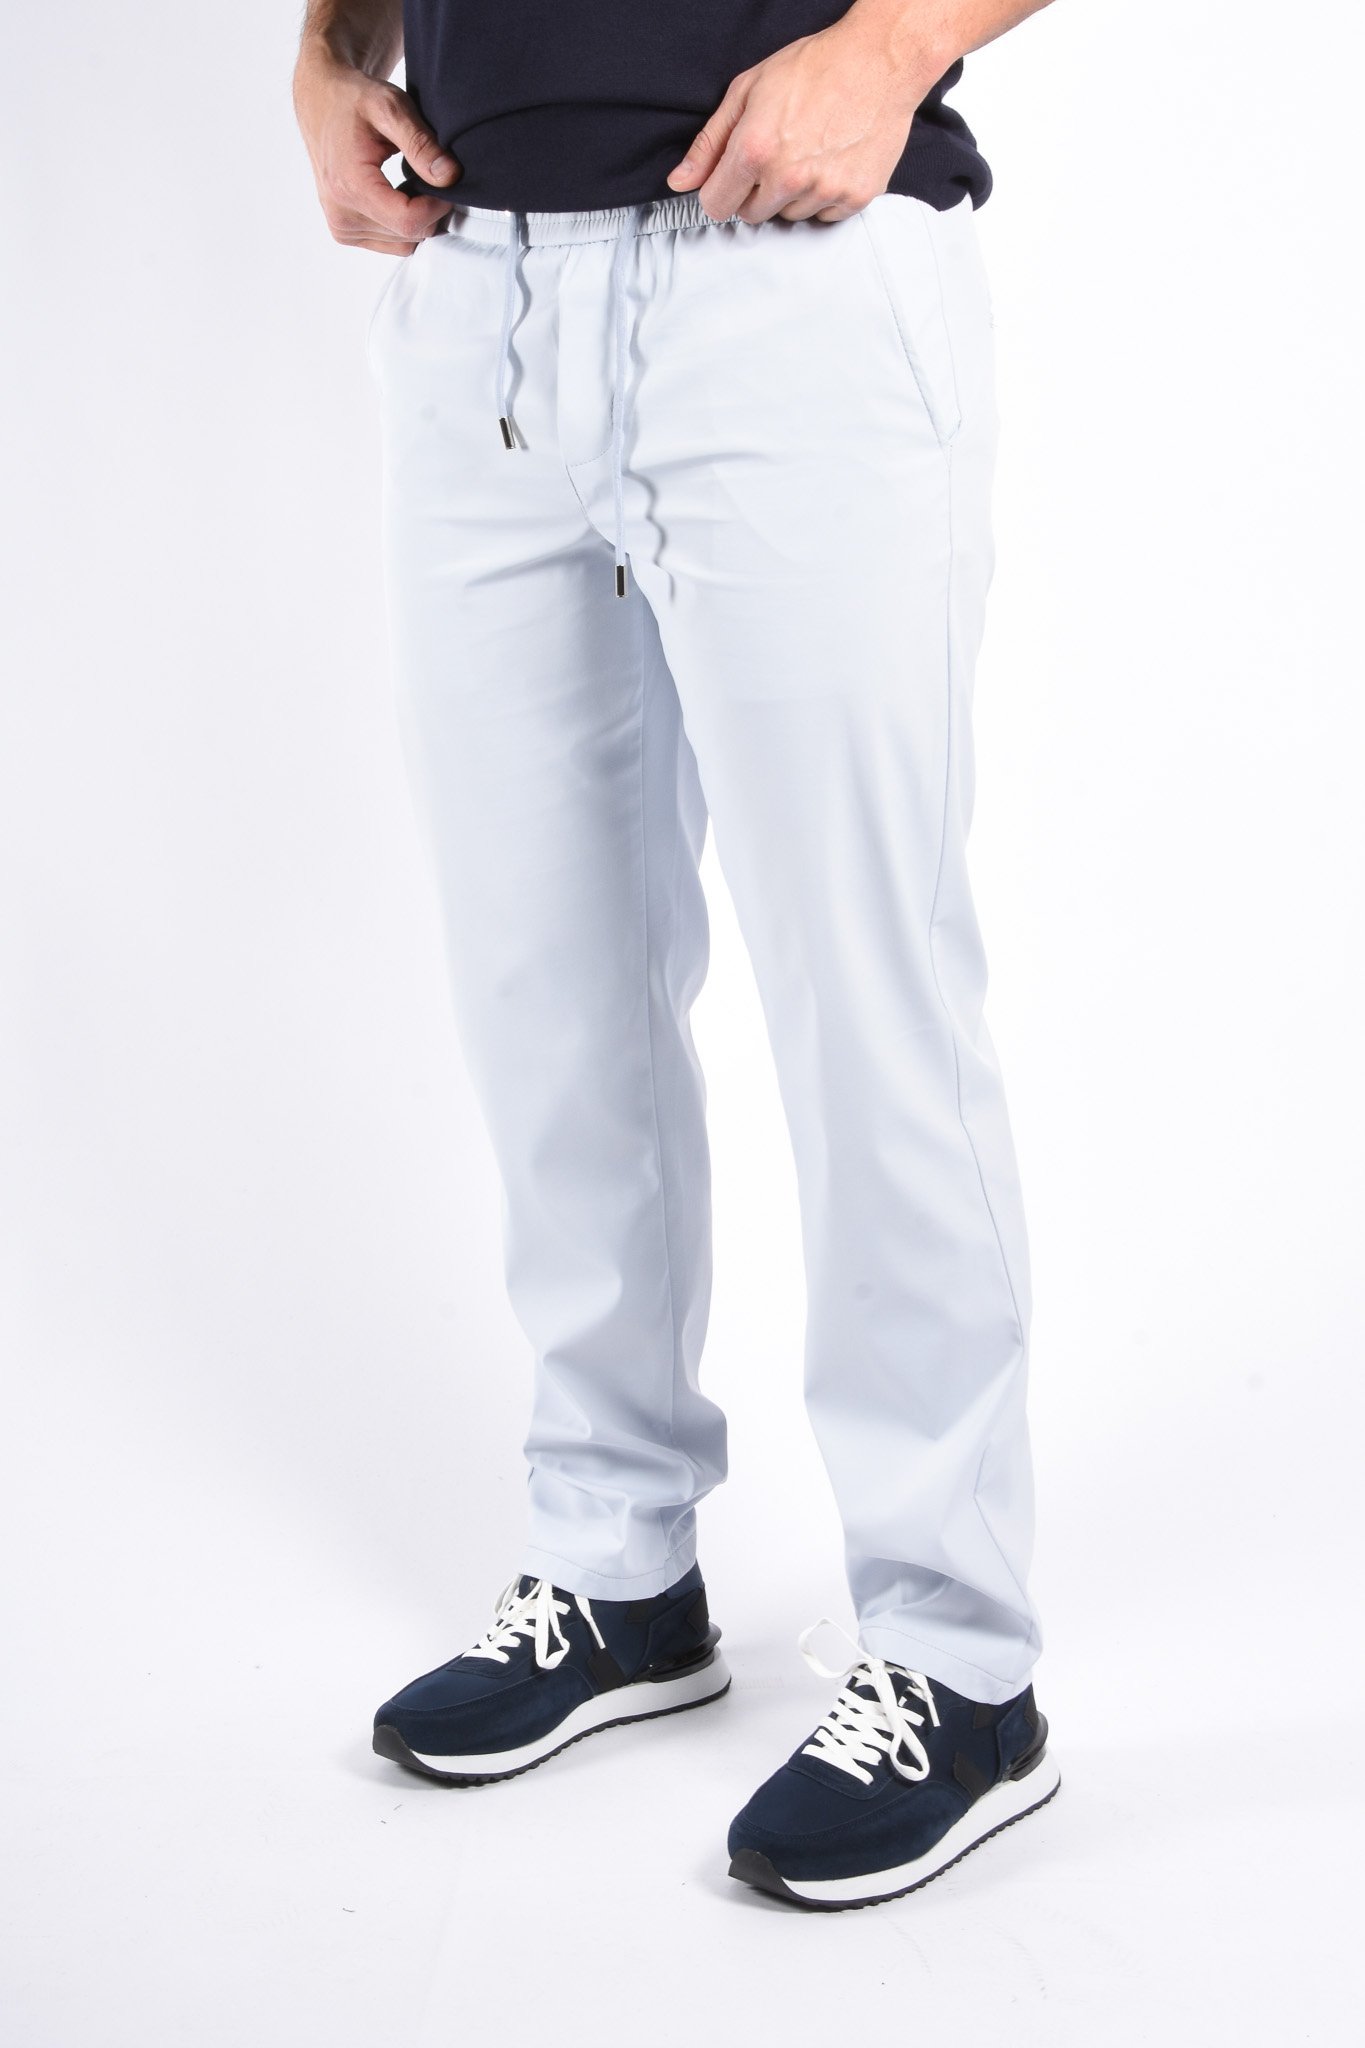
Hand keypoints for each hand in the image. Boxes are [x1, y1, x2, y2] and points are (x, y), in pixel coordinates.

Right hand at [293, 44, 459, 254]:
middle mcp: (341, 214)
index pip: (408, 222)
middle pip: (407, 235)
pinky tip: (399, 194)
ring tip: (412, 183)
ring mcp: (341, 227)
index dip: (437, 207)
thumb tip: (449, 177)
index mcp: (350, 186)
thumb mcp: (391, 107)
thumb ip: (421, 144)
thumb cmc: (353, 99)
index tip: (447, 184)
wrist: (320, 100)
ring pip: (402, 244)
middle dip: (428, 211)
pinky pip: (389, 243)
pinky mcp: (343, 232)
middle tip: (430, 176)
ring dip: (416, 218)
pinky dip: (401, 224)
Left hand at [665, 19, 934, 224]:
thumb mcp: (748, 91)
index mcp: (754, 150)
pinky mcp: (854, 197)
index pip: (715, 206)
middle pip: (751, 215)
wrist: (879, 60)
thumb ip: (710, 143)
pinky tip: (831, 160)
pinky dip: (824, 196)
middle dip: (756, 191)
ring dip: (792, 194)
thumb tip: (680, 182)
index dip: (720, 190)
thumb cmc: (814, 67)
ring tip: (809, 152)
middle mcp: (787, 177)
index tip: (731, 177)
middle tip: (778, 153)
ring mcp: (823, 190)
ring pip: (789, 216)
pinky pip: (824, 216)